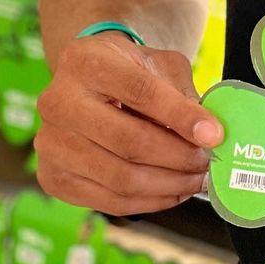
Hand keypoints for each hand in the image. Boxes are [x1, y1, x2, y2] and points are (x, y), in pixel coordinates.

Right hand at [36, 31, 223, 215]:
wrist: (88, 81)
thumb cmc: (130, 70)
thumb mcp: (159, 64)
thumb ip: (181, 94)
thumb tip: (210, 135)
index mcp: (86, 61)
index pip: (140, 92)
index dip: (181, 116)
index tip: (215, 135)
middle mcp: (58, 102)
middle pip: (129, 142)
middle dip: (178, 157)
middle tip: (208, 163)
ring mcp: (49, 143)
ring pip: (119, 178)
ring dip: (167, 185)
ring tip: (195, 180)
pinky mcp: (51, 177)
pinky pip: (107, 201)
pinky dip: (147, 202)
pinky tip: (172, 192)